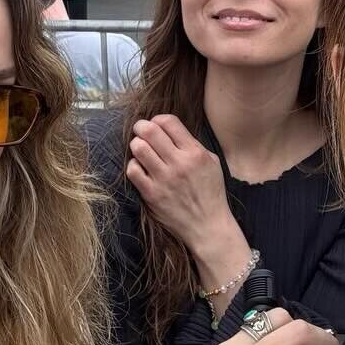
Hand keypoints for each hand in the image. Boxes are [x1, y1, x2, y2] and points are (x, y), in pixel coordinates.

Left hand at [127, 116, 240, 267]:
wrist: (207, 226)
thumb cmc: (210, 193)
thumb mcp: (212, 162)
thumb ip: (193, 144)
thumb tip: (170, 130)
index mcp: (195, 153)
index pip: (169, 122)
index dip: (158, 119)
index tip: (156, 125)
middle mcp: (179, 164)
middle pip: (150, 131)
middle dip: (141, 127)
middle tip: (140, 131)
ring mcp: (164, 179)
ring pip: (138, 148)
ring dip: (137, 145)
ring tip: (141, 150)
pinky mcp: (151, 194)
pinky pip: (133, 170)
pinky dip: (134, 166)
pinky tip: (141, 169)